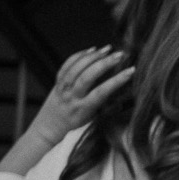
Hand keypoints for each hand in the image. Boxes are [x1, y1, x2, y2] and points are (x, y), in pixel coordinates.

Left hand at [0, 45, 133, 175]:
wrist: (47, 130)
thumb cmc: (73, 126)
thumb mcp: (91, 120)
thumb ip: (104, 106)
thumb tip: (124, 92)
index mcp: (82, 109)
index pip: (101, 92)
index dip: (116, 81)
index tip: (131, 71)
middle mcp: (71, 98)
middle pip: (87, 77)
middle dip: (104, 64)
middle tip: (120, 55)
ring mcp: (62, 90)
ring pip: (76, 69)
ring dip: (92, 56)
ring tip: (107, 49)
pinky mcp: (56, 83)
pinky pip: (66, 66)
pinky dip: (79, 56)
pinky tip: (92, 50)